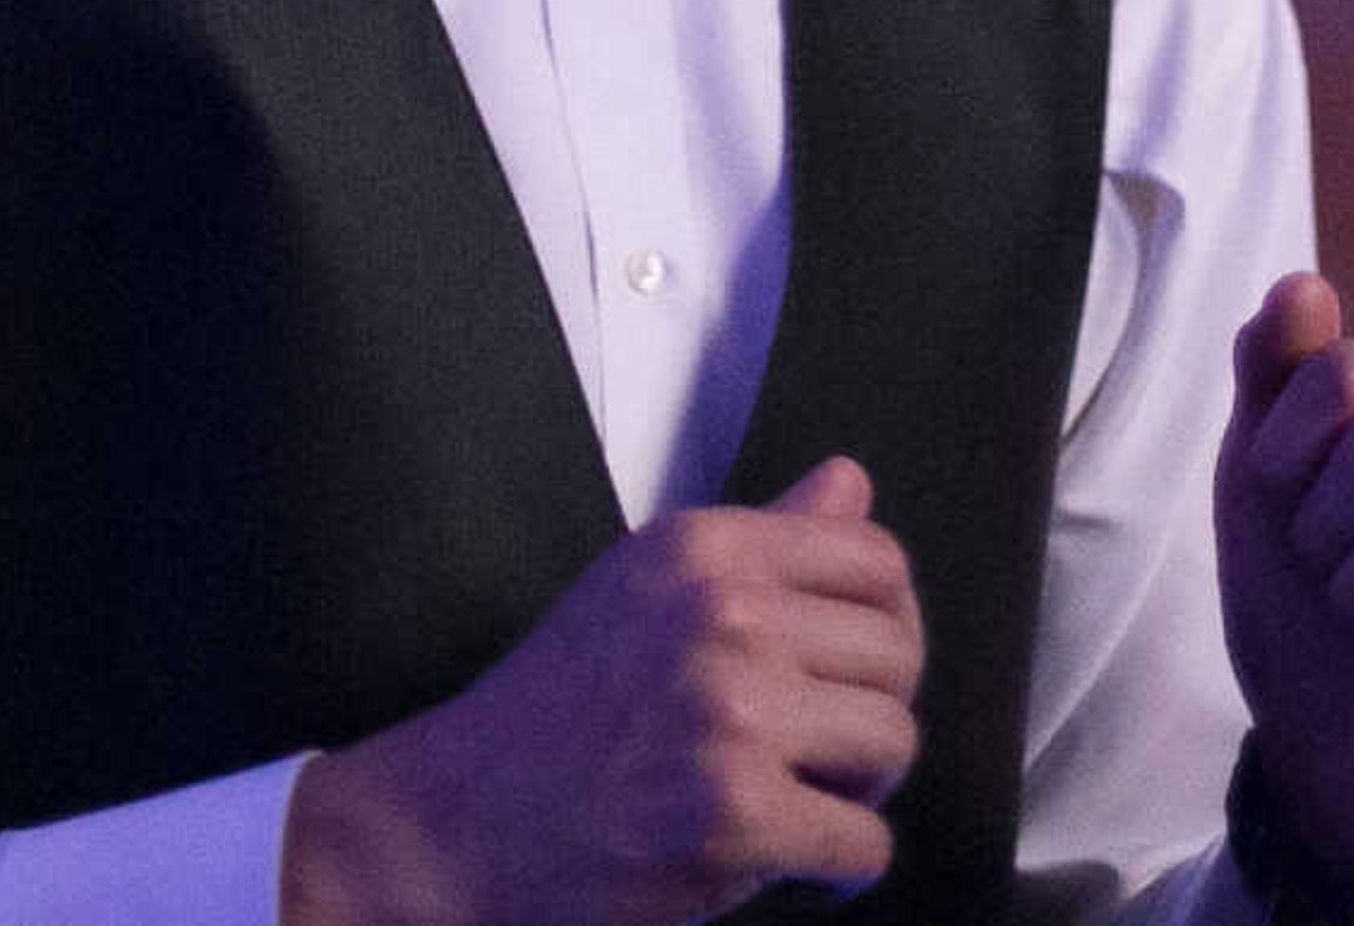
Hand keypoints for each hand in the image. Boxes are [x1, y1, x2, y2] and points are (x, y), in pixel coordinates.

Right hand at [281, 456, 923, 925]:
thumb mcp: (650, 591)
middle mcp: (722, 616)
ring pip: (893, 744)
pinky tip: (786, 862)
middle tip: (821, 755)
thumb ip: (765, 541)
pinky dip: (839, 870)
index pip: (879, 562)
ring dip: (860, 791)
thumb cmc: (559, 715)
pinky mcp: (733, 817)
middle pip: (898, 656)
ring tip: (802, 803)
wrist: (455, 826)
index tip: (853, 674)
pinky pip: (862, 844)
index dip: (887, 627)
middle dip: (874, 714)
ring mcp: (728, 716)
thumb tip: (851, 483)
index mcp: (707, 550)